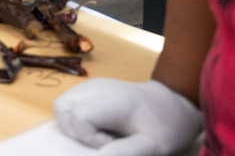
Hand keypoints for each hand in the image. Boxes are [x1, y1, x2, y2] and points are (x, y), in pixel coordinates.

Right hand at [54, 79, 200, 155]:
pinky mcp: (90, 87)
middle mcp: (96, 87)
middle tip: (103, 140)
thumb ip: (125, 152)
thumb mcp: (154, 147)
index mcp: (112, 100)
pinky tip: (99, 126)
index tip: (112, 143)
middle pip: (62, 108)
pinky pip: (70, 103)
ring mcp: (91, 84)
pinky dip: (77, 118)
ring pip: (62, 105)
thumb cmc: (165, 127)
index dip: (89, 138)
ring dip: (73, 125)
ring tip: (99, 134)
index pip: (78, 118)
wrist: (172, 106)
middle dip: (75, 131)